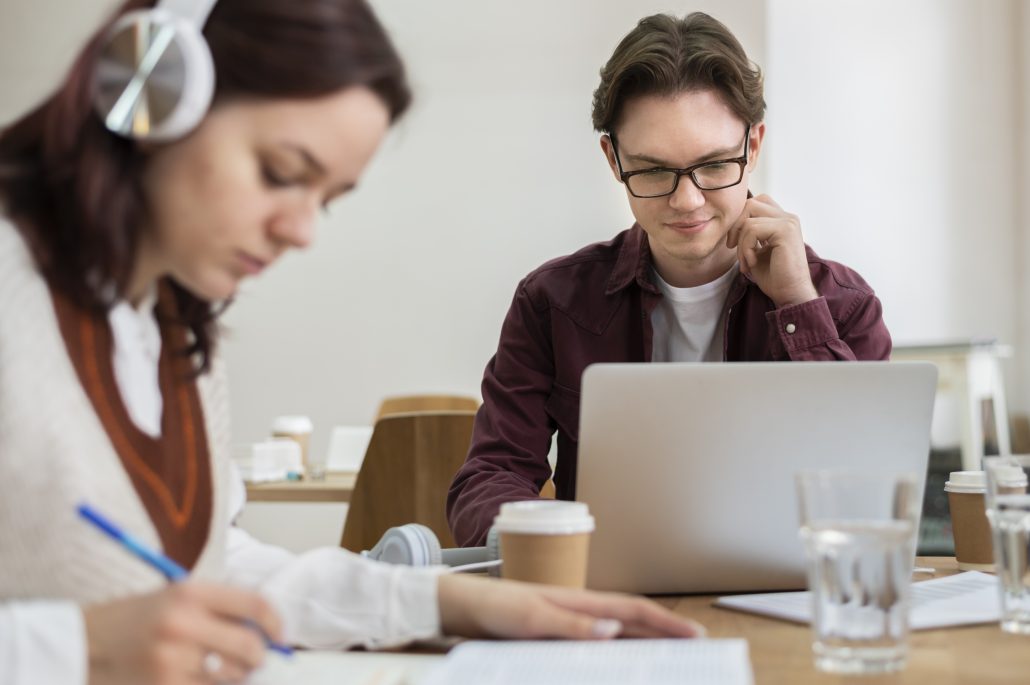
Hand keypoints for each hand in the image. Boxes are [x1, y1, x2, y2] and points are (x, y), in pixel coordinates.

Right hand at [83, 582, 282, 684]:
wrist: (84, 643)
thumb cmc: (140, 618)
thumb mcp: (178, 596)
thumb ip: (222, 608)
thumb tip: (269, 631)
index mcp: (191, 592)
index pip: (255, 604)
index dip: (276, 623)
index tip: (280, 636)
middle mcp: (183, 623)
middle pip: (250, 646)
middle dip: (258, 657)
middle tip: (252, 659)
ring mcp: (171, 659)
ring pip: (233, 677)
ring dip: (235, 677)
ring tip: (216, 669)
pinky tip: (198, 680)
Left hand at [437, 574, 704, 639]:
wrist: (467, 608)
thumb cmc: (498, 608)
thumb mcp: (532, 619)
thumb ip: (572, 626)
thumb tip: (615, 630)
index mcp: (581, 601)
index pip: (634, 611)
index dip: (666, 623)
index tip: (696, 635)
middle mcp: (582, 611)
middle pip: (633, 622)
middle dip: (666, 634)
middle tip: (697, 650)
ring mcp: (573, 623)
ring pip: (619, 635)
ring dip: (645, 646)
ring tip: (671, 661)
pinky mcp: (560, 637)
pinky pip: (598, 647)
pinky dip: (618, 656)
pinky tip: (624, 667)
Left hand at [725, 194, 818, 307]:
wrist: (790, 294)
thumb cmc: (774, 276)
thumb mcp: (756, 250)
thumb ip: (749, 234)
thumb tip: (733, 224)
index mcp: (782, 220)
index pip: (755, 204)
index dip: (740, 219)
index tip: (734, 243)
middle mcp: (788, 217)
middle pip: (751, 204)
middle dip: (736, 226)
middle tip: (732, 247)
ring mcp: (788, 222)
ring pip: (749, 219)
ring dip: (741, 243)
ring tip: (746, 262)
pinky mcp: (785, 230)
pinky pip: (752, 229)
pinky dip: (746, 248)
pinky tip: (752, 263)